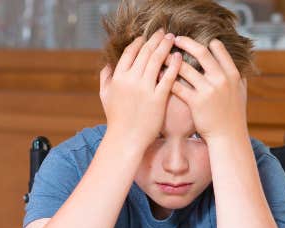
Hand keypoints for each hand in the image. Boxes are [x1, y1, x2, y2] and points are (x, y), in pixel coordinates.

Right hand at [99, 29, 183, 151]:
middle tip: (164, 32)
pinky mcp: (158, 98)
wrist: (126, 139)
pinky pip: (168, 77)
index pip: (130, 52)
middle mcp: (131, 80)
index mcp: (118, 77)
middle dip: (155, 39)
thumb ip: (105, 78)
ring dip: (165, 46)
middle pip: (145, 52)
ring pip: (157, 60)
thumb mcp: (105, 96)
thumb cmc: (116, 119)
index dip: (140, 42)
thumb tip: (108, 64)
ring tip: (172, 39)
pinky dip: (173, 65)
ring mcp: (145, 88)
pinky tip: (178, 57)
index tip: (147, 37)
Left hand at [168, 37, 247, 142]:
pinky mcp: (197, 102)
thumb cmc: (233, 117)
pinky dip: (167, 79)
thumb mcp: (241, 94)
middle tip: (175, 39)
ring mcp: (209, 90)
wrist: (228, 137)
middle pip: (201, 52)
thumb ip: (238, 78)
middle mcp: (222, 79)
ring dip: (172, 59)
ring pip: (186, 68)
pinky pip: (178, 86)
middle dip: (186, 43)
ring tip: (162, 55)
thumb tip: (238, 65)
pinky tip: (160, 75)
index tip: (195, 40)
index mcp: (233, 74)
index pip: (219, 50)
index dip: (205, 42)